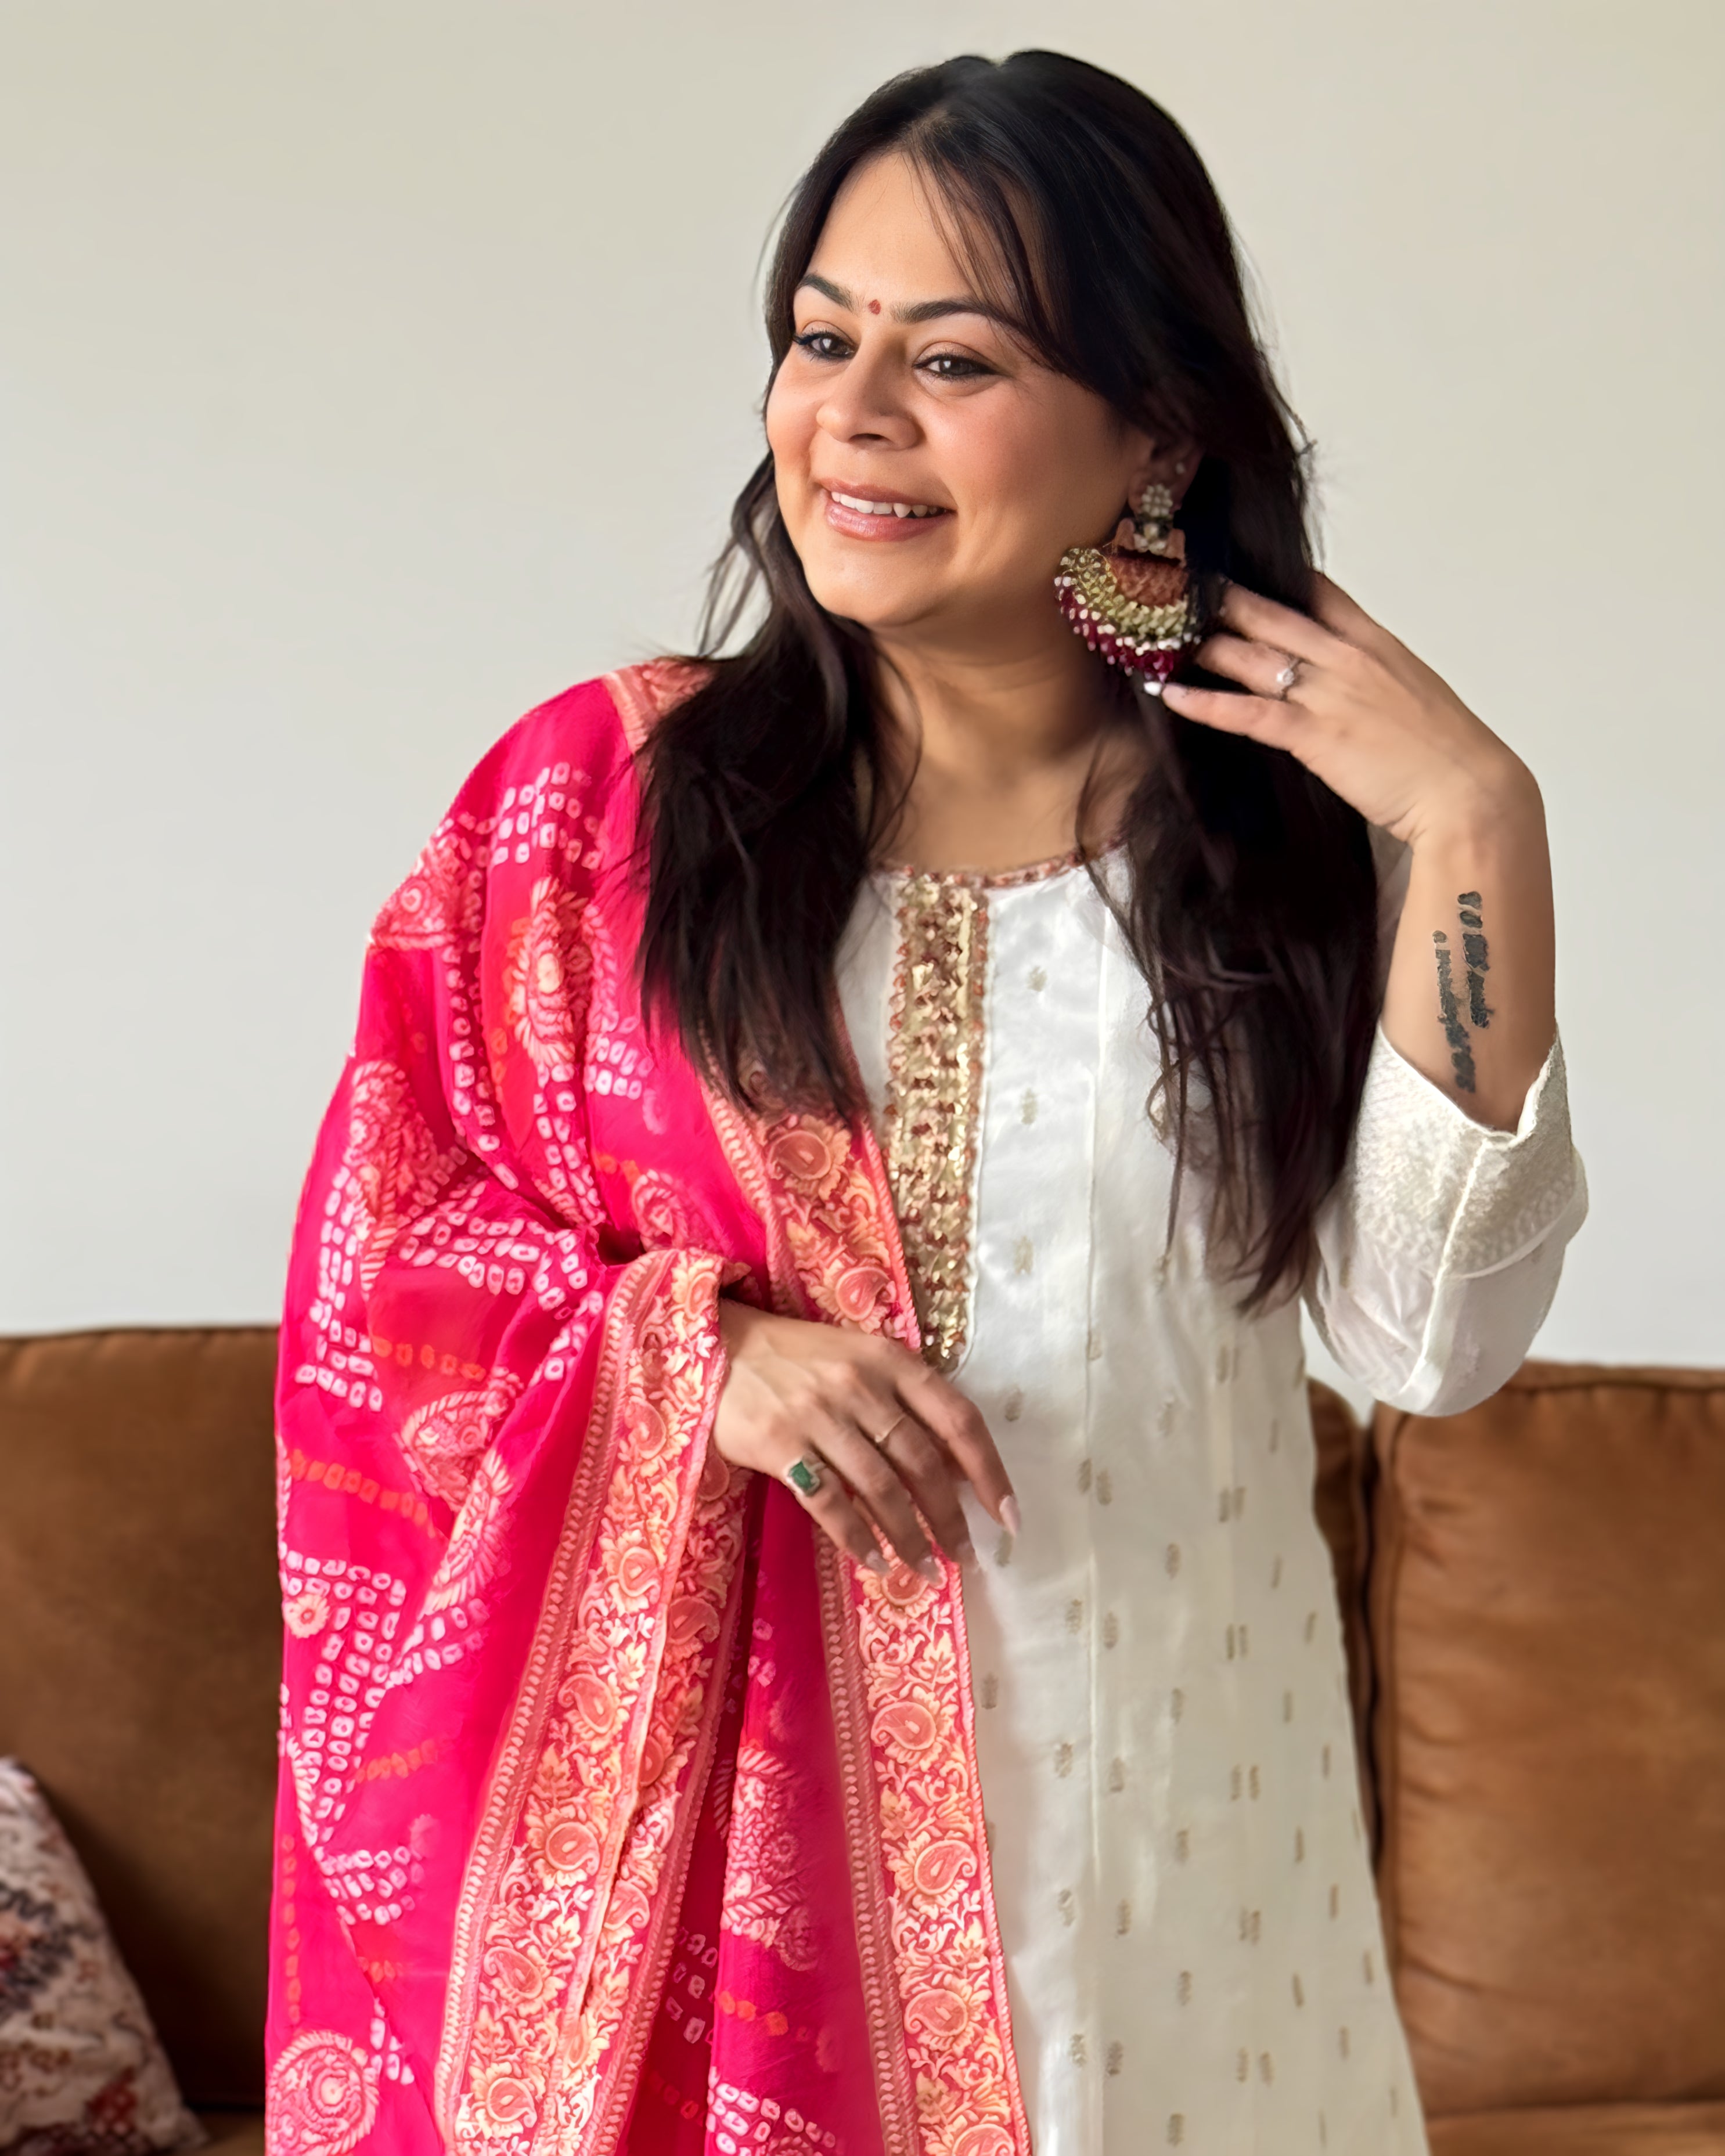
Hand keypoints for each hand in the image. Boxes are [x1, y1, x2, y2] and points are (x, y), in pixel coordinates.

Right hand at [712, 1301, 1017, 1579]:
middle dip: (950, 1518)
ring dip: (910, 1537)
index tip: (1008, 1516)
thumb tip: (960, 1469)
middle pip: (922, 1462)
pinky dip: (857, 1538)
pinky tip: (875, 1561)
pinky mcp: (780, 1443)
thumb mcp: (861, 1362)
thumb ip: (907, 1406)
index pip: (958, 1419)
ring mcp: (818, 1415)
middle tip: (964, 1556)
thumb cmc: (800, 1358)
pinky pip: (829, 1501)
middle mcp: (860, 1385)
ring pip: (880, 1488)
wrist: (720, 1346)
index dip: (990, 1471)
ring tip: (925, 1569)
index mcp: (890, 1360)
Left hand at [1163, 574, 1537, 847]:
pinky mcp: (1314, 734)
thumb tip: (1347, 688)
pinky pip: (1247, 712)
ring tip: (1159, 635)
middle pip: (1270, 614)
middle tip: (1177, 587)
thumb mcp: (1412, 698)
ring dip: (1201, 644)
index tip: (1235, 565)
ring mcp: (1329, 693)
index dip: (1272, 577)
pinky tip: (1172, 695)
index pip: (1317, 592)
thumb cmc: (1446, 754)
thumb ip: (1373, 682)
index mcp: (1374, 644)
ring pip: (1251, 655)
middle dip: (1221, 599)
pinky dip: (1206, 702)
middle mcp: (1347, 658)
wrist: (1470, 791)